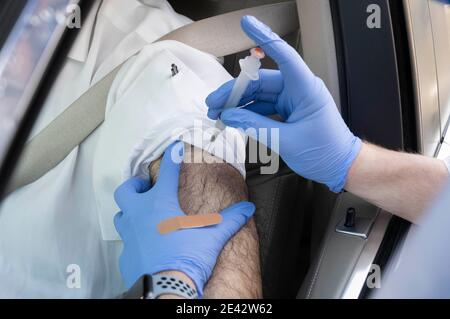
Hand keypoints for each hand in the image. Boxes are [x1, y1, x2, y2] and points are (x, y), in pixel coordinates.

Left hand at [113, 141, 254, 296]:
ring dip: (131, 211)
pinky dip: (135, 239)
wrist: (167, 289)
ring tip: (144, 215)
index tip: (174, 148)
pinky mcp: (126, 254)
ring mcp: (130, 235)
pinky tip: (147, 245)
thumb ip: (230, 220)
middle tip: (146, 188)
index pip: (166, 172)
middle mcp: (140, 215)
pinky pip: (127, 241)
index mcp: (160, 204)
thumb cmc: (187, 258)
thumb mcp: (212, 236)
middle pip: (127, 190)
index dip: (171, 157)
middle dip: (135, 185)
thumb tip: (247, 208)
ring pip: (121, 215)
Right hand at [206, 16, 361, 191]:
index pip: (284, 55)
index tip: (247, 24)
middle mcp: (298, 89)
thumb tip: (230, 116)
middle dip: (234, 91)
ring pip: (258, 93)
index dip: (264, 38)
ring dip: (238, 103)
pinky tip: (233, 118)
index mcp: (305, 88)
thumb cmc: (324, 151)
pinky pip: (263, 105)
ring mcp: (292, 99)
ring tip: (218, 114)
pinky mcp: (288, 109)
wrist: (339, 165)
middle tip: (213, 104)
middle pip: (260, 80)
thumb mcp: (286, 141)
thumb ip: (256, 126)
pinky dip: (247, 112)